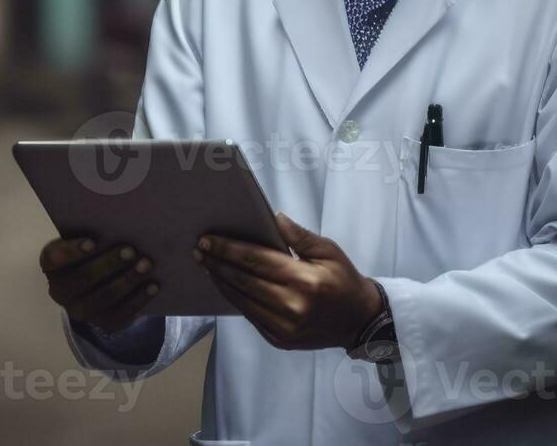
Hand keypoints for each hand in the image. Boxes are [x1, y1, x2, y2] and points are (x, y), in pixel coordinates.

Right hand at [39, 237, 159, 330]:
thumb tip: (120, 221)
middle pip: (83, 279)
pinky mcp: (101, 323)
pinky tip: (153, 286)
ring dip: (127, 280)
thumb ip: (93, 232)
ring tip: (146, 264)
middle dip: (108, 264)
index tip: (92, 242)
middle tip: (131, 250)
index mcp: (52, 265)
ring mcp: (80, 311)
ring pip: (103, 298)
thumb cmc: (92, 251)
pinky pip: (120, 315)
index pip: (54, 258)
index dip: (72, 251)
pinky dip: (138, 300)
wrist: (96, 285)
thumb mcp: (85, 240)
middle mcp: (60, 292)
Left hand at [194, 212, 381, 350]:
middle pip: (243, 281)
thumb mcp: (328, 251)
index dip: (229, 249)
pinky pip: (249, 316)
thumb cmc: (344, 279)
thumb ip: (299, 235)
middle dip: (217, 264)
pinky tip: (224, 285)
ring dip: (221, 282)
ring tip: (205, 265)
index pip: (256, 261)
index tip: (207, 240)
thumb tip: (273, 217)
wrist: (358, 320)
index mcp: (304, 280)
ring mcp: (284, 327)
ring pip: (242, 301)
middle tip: (198, 250)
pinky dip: (234, 299)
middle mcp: (291, 306)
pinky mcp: (279, 339)